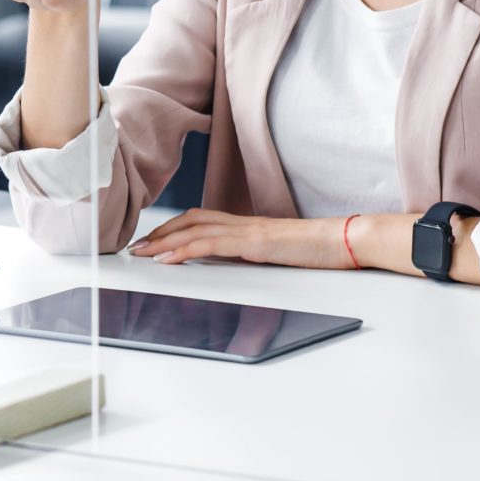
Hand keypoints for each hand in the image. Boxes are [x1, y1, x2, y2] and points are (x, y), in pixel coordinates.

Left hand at [128, 210, 353, 270]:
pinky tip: (168, 259)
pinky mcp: (253, 243)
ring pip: (195, 230)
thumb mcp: (278, 252)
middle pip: (190, 220)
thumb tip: (239, 262)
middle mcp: (242, 223)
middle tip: (137, 246)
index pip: (201, 219)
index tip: (153, 239)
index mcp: (247, 225)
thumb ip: (255, 253)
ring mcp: (247, 231)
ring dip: (164, 241)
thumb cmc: (317, 249)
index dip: (174, 227)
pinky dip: (185, 250)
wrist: (342, 241)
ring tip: (142, 253)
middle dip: (161, 232)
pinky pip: (211, 245)